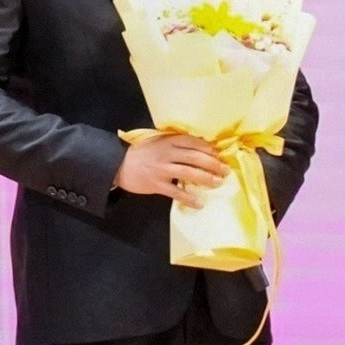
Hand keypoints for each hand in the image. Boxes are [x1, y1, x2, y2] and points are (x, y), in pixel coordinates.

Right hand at [116, 133, 231, 203]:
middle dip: (213, 164)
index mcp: (167, 142)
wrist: (118, 165)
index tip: (220, 154)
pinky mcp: (157, 185)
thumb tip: (200, 148)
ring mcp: (162, 170)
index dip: (208, 148)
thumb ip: (175, 144)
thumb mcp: (157, 142)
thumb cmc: (141, 153)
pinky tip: (199, 203)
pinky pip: (176, 192)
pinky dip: (189, 198)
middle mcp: (166, 154)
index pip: (192, 142)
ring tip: (218, 183)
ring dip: (206, 178)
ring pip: (189, 173)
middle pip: (195, 157)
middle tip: (225, 170)